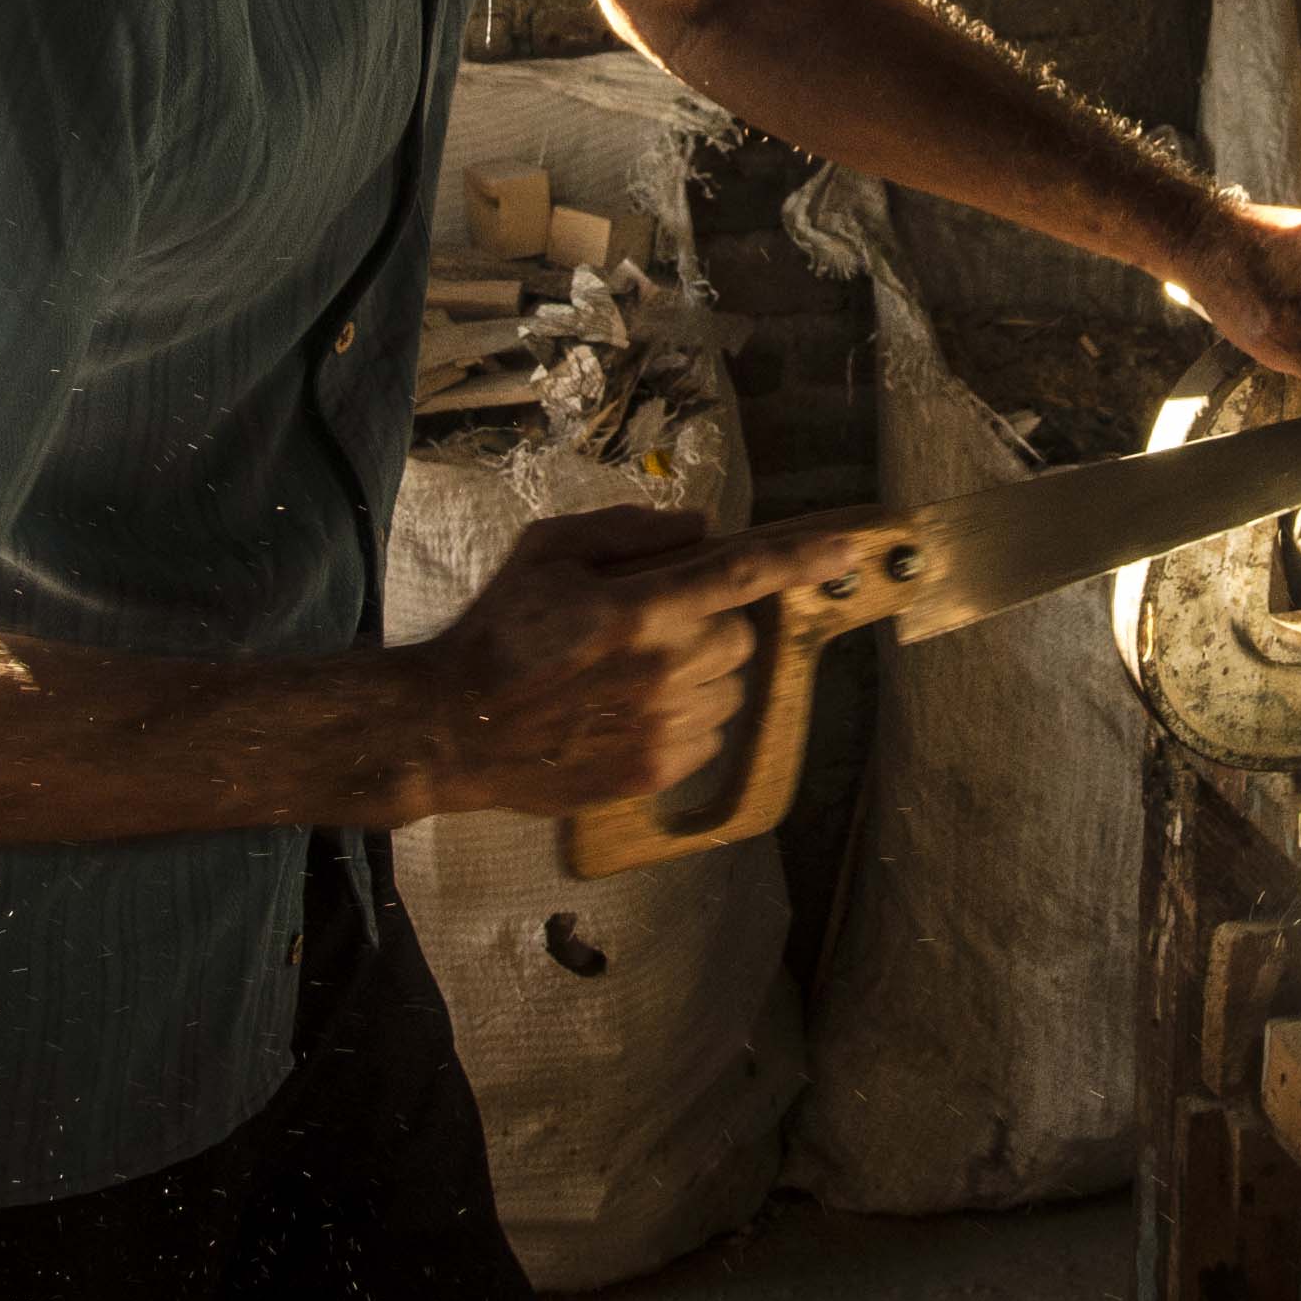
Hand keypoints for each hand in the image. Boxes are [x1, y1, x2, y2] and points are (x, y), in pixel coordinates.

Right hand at [416, 504, 885, 818]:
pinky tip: (629, 710)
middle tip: (650, 623)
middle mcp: (664, 670)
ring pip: (730, 687)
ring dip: (702, 673)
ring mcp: (663, 728)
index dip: (800, 559)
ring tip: (632, 673)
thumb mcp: (548, 552)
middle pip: (739, 634)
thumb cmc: (499, 630)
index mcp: (640, 608)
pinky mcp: (656, 772)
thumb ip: (629, 531)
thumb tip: (700, 528)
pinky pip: (710, 734)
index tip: (847, 549)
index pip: (741, 575)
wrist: (453, 728)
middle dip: (710, 622)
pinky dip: (687, 717)